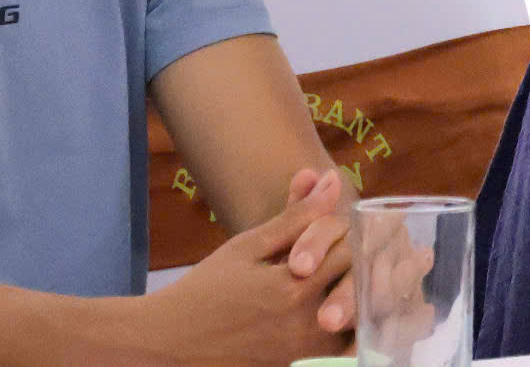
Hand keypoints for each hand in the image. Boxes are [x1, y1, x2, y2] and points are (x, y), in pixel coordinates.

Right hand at [142, 168, 355, 364]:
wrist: (172, 343)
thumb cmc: (206, 289)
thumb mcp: (247, 246)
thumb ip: (295, 216)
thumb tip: (331, 180)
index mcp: (291, 289)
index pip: (348, 252)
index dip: (347, 235)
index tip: (335, 229)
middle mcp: (304, 326)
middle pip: (358, 286)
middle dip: (357, 264)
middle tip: (346, 251)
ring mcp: (304, 354)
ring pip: (356, 321)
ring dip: (355, 296)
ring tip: (342, 279)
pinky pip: (341, 349)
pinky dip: (345, 329)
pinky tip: (331, 309)